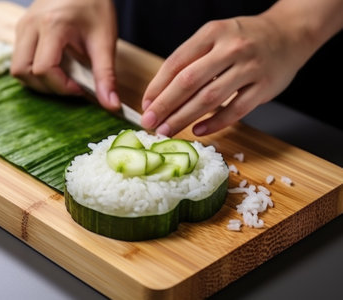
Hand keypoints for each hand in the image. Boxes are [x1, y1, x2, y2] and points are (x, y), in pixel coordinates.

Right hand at [11, 0, 119, 109]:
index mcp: (52, 26)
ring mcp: (22, 26)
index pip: (43, 69)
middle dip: (45, 87)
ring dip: (38, 80)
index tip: (80, 87)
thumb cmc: (95, 6)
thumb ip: (106, 75)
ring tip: (63, 76)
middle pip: (22, 71)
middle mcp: (30, 25)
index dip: (61, 86)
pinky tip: (56, 65)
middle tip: (69, 85)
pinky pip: (20, 58)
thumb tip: (111, 105)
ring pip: (17, 67)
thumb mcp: (104, 40)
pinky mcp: (22, 29)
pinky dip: (34, 70)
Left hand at [140, 15, 310, 135]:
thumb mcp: (215, 37)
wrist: (290, 34)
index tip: (145, 105)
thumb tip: (160, 94)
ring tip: (167, 131)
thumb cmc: (244, 39)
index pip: (176, 63)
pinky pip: (235, 110)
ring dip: (184, 118)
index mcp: (212, 33)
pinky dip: (214, 123)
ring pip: (210, 98)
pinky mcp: (264, 87)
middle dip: (165, 106)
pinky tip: (198, 131)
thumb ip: (191, 61)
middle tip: (150, 123)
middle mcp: (230, 48)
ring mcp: (249, 67)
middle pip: (189, 82)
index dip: (157, 87)